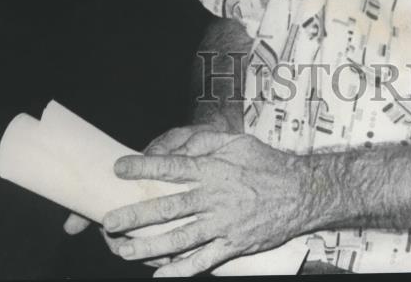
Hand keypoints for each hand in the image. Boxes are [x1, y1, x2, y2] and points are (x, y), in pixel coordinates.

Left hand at [102, 131, 308, 276]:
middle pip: (168, 207)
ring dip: (149, 246)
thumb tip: (181, 142)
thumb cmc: (265, 163)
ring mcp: (223, 223)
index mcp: (214, 169)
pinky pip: (203, 260)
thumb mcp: (238, 142)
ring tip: (124, 251)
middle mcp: (214, 197)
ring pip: (180, 238)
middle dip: (136, 214)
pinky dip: (181, 269)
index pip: (172, 167)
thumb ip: (208, 141)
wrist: (301, 192)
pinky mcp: (232, 245)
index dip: (144, 167)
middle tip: (109, 220)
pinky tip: (161, 274)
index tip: (118, 168)